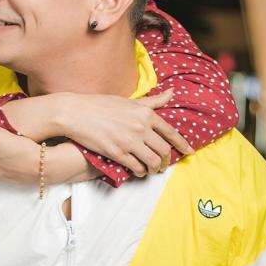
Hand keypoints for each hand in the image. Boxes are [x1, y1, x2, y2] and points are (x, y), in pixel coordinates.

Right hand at [55, 88, 193, 176]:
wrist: (76, 113)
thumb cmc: (101, 105)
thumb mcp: (129, 100)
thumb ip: (152, 101)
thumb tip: (172, 93)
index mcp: (145, 113)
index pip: (171, 132)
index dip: (182, 144)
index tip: (189, 152)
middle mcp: (140, 127)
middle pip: (163, 150)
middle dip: (167, 161)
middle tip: (164, 165)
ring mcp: (129, 141)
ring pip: (152, 162)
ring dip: (154, 169)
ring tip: (152, 170)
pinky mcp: (117, 153)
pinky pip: (136, 167)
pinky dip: (140, 172)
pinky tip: (138, 171)